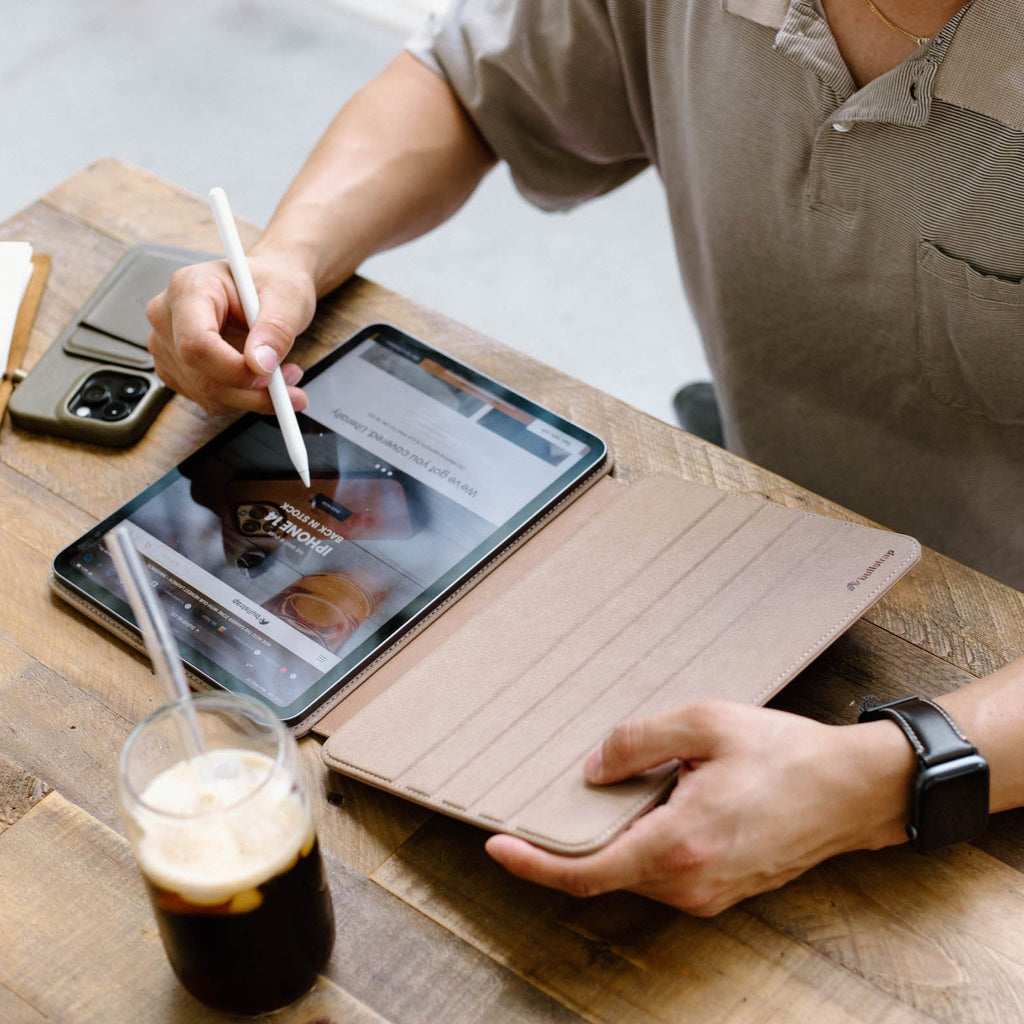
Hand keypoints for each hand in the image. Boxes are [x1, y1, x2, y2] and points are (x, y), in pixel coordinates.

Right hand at [146, 252, 316, 414]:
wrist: (266, 287)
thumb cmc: (271, 284)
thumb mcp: (287, 298)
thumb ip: (276, 329)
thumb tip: (261, 364)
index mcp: (188, 288)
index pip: (197, 344)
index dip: (234, 369)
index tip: (270, 375)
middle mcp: (168, 317)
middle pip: (201, 377)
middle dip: (252, 392)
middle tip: (291, 389)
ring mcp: (167, 346)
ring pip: (207, 395)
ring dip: (252, 397)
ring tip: (284, 376)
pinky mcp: (176, 369)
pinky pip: (209, 400)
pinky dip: (242, 398)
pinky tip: (260, 378)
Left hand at [485, 701, 913, 915]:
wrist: (851, 790)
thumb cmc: (785, 755)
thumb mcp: (704, 724)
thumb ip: (637, 741)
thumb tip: (592, 768)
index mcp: (680, 844)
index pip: (586, 872)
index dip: (533, 865)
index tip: (497, 846)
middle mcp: (690, 882)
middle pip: (605, 870)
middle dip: (574, 838)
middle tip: (555, 796)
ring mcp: (708, 893)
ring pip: (633, 870)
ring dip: (614, 835)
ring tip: (626, 784)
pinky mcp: (721, 889)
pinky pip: (661, 870)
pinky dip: (641, 841)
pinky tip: (655, 801)